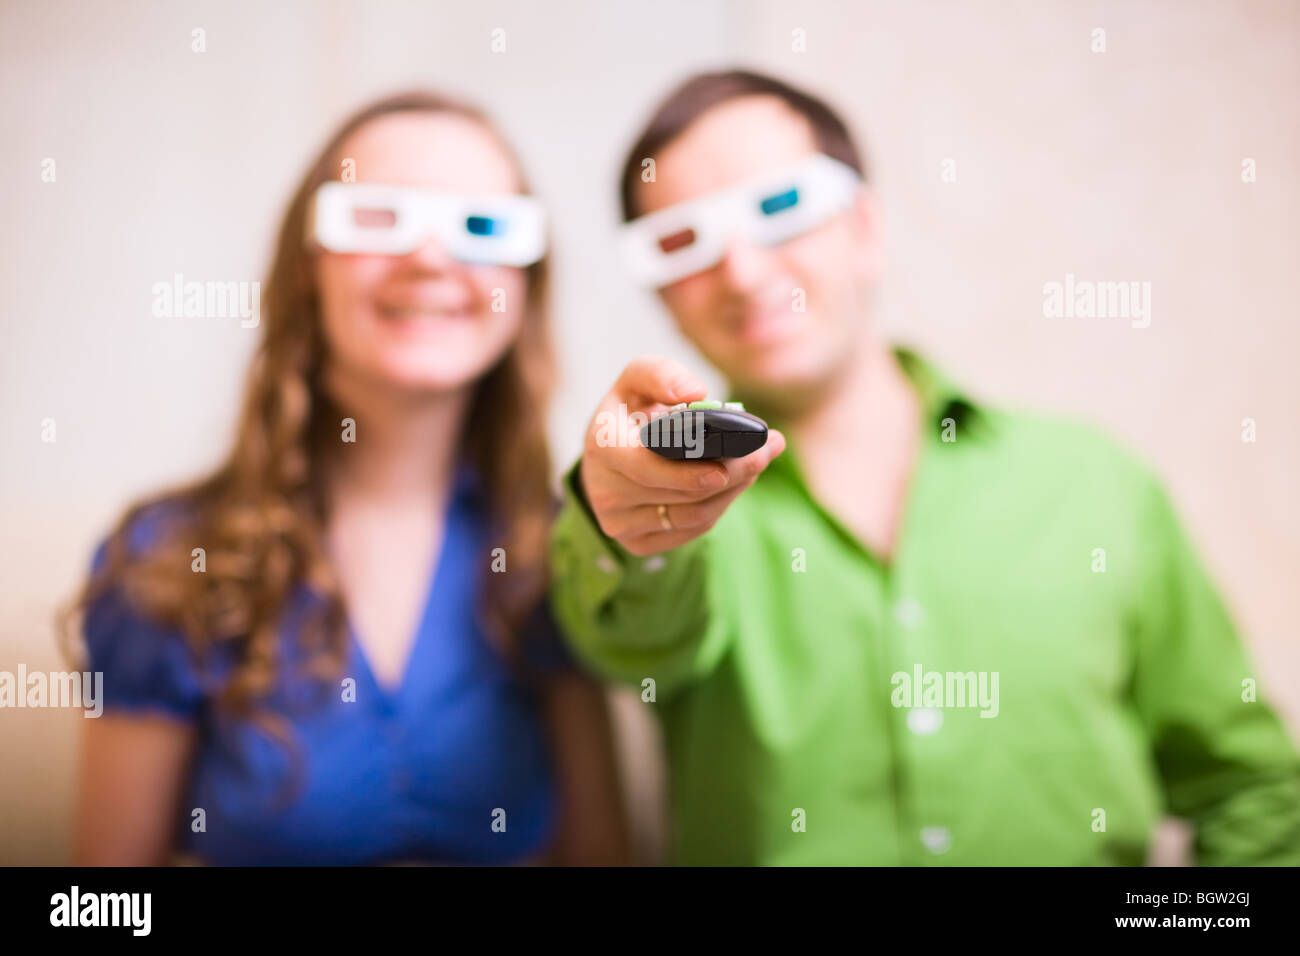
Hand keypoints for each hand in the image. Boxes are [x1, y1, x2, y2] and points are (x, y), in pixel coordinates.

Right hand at [578, 355, 785, 556]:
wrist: (607, 456)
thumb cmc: (629, 412)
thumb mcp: (637, 380)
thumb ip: (661, 374)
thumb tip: (695, 393)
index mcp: (602, 447)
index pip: (648, 466)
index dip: (692, 469)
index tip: (736, 455)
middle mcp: (605, 491)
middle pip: (684, 492)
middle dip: (734, 472)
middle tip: (767, 450)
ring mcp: (618, 523)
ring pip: (693, 514)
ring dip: (733, 489)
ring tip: (757, 463)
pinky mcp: (636, 543)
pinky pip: (691, 529)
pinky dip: (719, 506)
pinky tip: (733, 484)